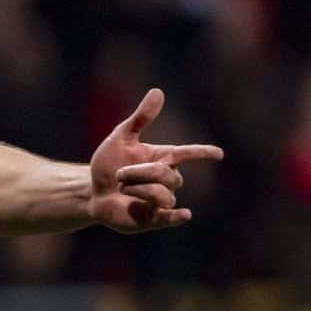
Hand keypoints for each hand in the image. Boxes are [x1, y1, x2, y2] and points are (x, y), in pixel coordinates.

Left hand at [87, 89, 223, 232]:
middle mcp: (166, 179)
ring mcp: (160, 200)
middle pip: (168, 175)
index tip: (218, 154)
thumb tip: (158, 92)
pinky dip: (177, 217)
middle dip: (141, 173)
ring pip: (164, 195)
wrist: (92, 191)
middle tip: (119, 174)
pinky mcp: (152, 219)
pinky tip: (184, 214)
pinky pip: (170, 218)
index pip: (188, 154)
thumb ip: (141, 118)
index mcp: (163, 158)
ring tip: (122, 189)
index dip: (203, 153)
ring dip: (139, 189)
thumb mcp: (120, 137)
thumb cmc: (108, 164)